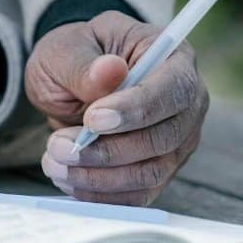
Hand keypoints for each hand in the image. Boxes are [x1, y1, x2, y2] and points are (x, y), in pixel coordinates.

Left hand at [24, 11, 209, 205]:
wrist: (72, 80)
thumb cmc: (76, 56)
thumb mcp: (68, 48)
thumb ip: (85, 64)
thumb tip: (110, 71)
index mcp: (173, 58)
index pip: (171, 90)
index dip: (135, 110)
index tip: (92, 120)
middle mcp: (187, 104)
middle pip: (163, 139)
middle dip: (108, 150)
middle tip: (58, 146)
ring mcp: (178, 142)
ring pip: (151, 172)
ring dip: (100, 177)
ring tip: (55, 163)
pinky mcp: (160, 170)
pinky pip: (139, 194)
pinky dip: (102, 194)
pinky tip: (68, 180)